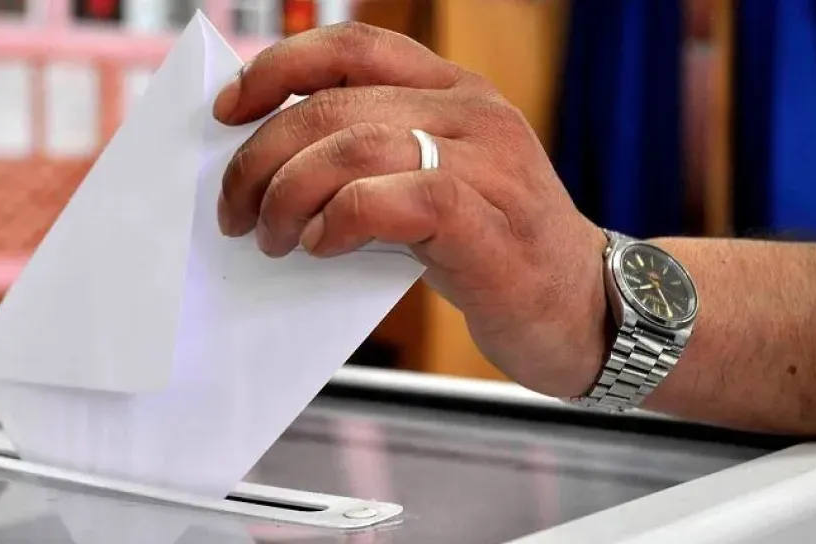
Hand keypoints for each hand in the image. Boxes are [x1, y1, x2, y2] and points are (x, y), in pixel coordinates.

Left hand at [213, 22, 608, 397]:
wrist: (587, 310)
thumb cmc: (496, 250)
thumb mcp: (436, 184)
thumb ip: (374, 160)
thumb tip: (273, 164)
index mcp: (455, 91)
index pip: (352, 46)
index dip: (278, 68)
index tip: (228, 111)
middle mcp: (473, 113)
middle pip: (333, 106)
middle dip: (261, 158)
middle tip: (236, 210)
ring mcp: (487, 163)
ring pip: (355, 148)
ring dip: (290, 194)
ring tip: (273, 237)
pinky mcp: (490, 223)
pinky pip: (395, 200)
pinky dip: (342, 220)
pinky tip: (323, 247)